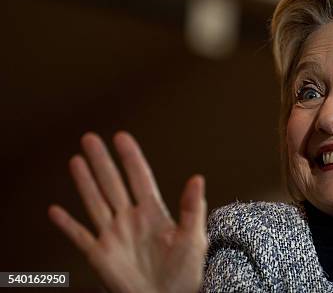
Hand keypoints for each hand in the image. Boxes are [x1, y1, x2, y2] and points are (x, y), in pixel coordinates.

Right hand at [48, 131, 206, 292]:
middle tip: (90, 139)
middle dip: (101, 161)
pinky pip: (80, 236)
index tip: (121, 137)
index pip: (139, 177)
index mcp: (154, 213)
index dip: (130, 157)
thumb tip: (198, 178)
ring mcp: (114, 236)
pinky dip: (67, 225)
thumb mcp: (193, 238)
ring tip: (76, 160)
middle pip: (112, 183)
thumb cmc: (187, 273)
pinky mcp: (101, 255)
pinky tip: (56, 211)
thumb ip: (192, 208)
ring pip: (95, 202)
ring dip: (84, 182)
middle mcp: (131, 220)